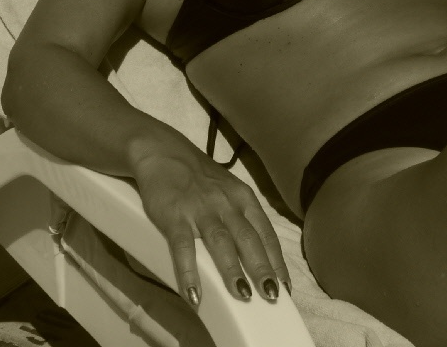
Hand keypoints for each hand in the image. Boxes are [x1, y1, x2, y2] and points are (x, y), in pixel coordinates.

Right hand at [129, 138, 290, 308]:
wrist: (161, 150)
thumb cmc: (199, 177)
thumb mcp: (227, 190)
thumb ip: (241, 217)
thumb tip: (257, 256)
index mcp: (243, 198)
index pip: (266, 233)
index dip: (277, 261)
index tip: (285, 287)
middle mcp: (226, 203)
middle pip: (249, 239)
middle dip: (262, 268)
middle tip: (272, 295)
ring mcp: (200, 209)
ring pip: (221, 242)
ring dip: (233, 270)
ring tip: (242, 296)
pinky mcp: (173, 215)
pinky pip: (183, 246)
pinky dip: (189, 271)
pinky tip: (194, 294)